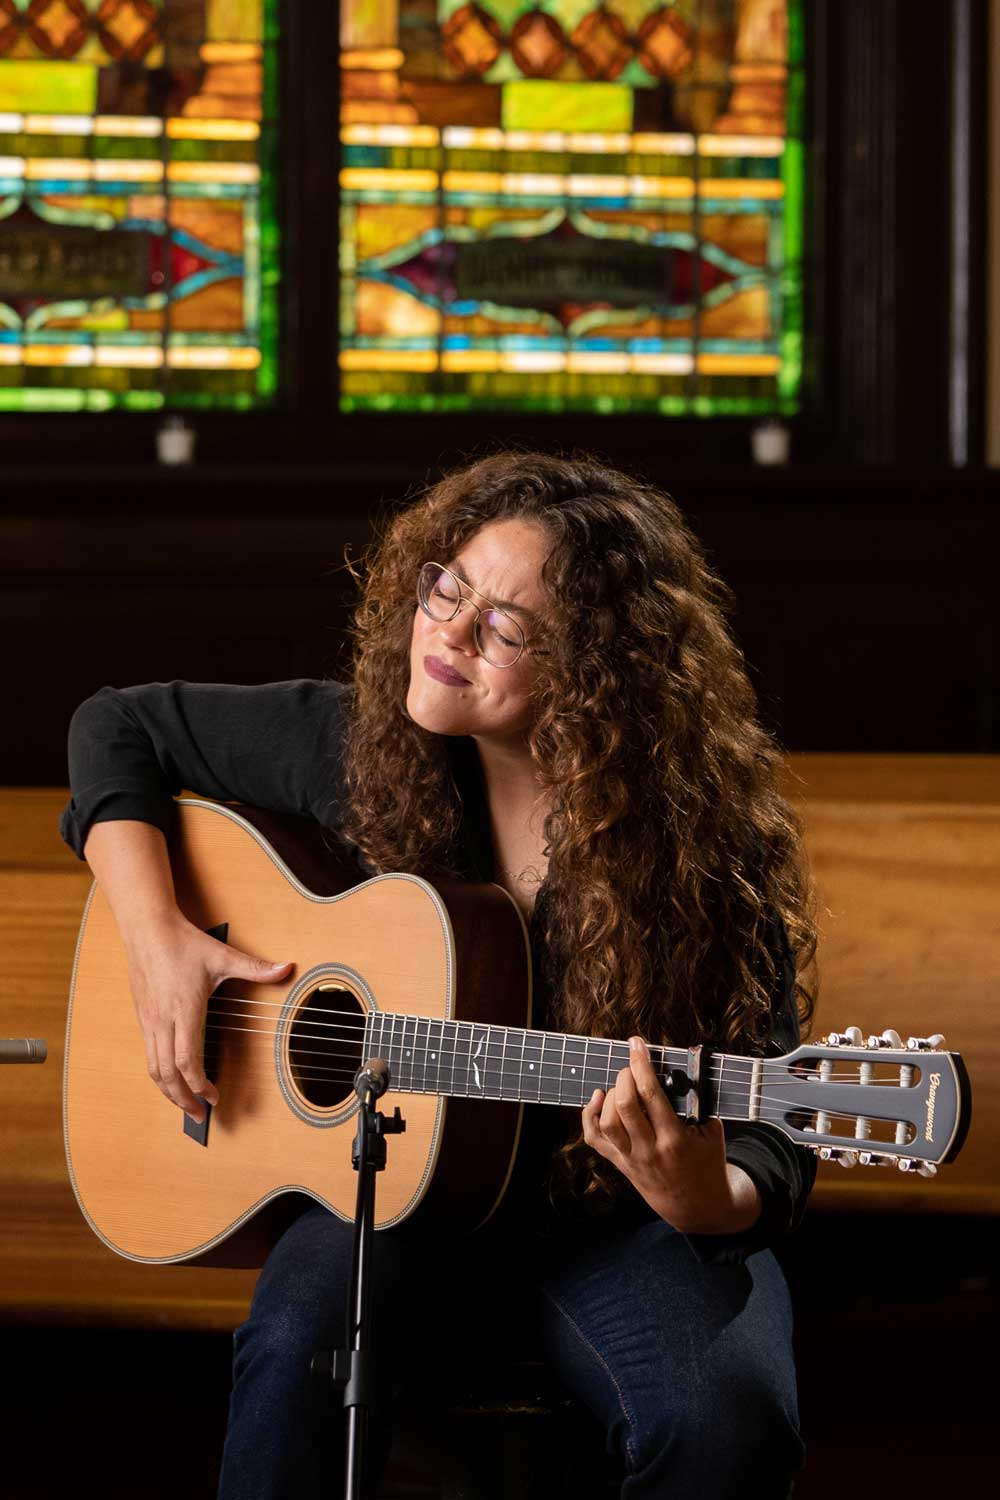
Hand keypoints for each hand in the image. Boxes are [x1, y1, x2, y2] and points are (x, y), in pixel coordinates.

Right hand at [124, 911, 292, 1122]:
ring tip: (185, 1104)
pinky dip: (160, 1073)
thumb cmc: (184, 943)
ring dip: (168, 1091)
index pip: (187, 1060)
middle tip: (199, 1115)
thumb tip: (287, 968)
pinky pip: (148, 1054)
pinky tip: (172, 1078)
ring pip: (153, 1067)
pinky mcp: (142, 1017)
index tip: (214, 1097)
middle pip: (166, 1073)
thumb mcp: (223, 955)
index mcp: (184, 1009)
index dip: (199, 1085)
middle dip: (182, 1099)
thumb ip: (256, 967)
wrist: (147, 929)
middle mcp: (162, 1020)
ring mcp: (149, 1020)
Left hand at [581, 1036, 761, 1234]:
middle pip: (624, 1106)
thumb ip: (698, 1103)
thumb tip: (681, 1071)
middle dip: (625, 1076)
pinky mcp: (621, 1164)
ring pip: (607, 1122)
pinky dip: (590, 1115)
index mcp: (675, 1140)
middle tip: (632, 1065)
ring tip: (623, 1085)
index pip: (651, 1094)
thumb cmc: (708, 1165)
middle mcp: (649, 1150)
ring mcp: (632, 1159)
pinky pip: (595, 1139)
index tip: (637, 1043)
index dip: (641, 1063)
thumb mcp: (712, 1132)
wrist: (698, 1208)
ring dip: (610, 1095)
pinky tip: (599, 1098)